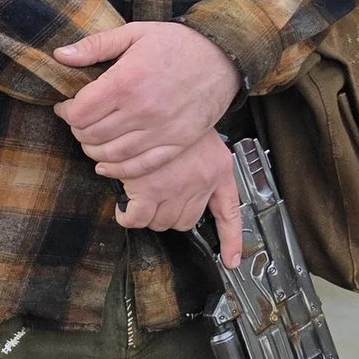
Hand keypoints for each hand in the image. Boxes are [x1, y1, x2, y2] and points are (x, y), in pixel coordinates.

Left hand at [54, 21, 240, 178]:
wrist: (223, 57)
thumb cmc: (178, 43)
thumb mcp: (135, 33)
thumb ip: (95, 45)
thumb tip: (60, 56)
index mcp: (127, 81)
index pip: (79, 112)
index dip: (67, 111)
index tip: (68, 105)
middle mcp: (142, 110)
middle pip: (91, 135)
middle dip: (79, 130)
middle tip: (81, 121)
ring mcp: (161, 130)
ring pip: (111, 155)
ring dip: (94, 150)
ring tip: (94, 138)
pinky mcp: (177, 143)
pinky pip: (140, 166)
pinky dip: (118, 170)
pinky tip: (107, 164)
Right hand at [115, 129, 244, 265]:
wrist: (163, 99)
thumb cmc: (180, 118)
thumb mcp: (206, 138)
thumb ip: (206, 165)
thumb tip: (194, 187)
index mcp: (219, 171)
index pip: (229, 213)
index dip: (232, 240)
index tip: (231, 259)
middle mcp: (200, 184)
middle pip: (185, 222)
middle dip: (172, 216)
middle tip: (160, 202)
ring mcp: (174, 189)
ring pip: (161, 222)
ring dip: (150, 216)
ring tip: (143, 200)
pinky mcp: (147, 189)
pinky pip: (137, 218)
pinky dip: (128, 217)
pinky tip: (126, 208)